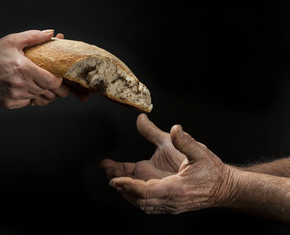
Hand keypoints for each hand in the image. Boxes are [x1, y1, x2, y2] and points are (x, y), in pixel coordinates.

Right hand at [0, 30, 69, 108]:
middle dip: (56, 90)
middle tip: (58, 84)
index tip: (60, 78)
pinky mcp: (10, 104)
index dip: (60, 82)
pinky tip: (29, 89)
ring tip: (44, 86)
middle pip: (49, 93)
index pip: (51, 82)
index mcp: (23, 68)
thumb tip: (51, 33)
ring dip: (46, 94)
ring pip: (41, 100)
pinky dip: (33, 98)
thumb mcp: (11, 41)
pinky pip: (29, 103)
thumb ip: (33, 37)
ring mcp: (15, 96)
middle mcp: (20, 85)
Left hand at [101, 114, 233, 213]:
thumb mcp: (199, 152)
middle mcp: (171, 200)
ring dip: (126, 192)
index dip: (129, 186)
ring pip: (141, 203)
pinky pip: (147, 204)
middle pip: (139, 199)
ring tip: (113, 176)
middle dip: (122, 186)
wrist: (224, 188)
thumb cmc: (212, 171)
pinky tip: (127, 186)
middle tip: (108, 172)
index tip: (115, 179)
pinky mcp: (169, 204)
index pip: (147, 191)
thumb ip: (184, 140)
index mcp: (176, 188)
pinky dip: (134, 196)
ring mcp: (169, 205)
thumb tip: (175, 127)